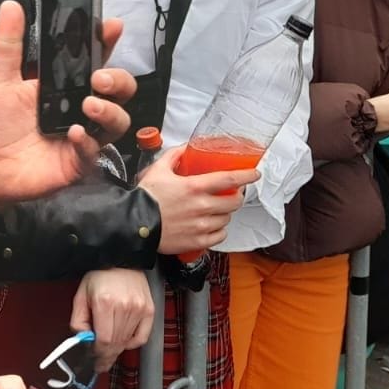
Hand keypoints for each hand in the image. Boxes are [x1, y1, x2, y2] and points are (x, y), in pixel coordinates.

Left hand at [0, 2, 135, 235]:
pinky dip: (89, 141)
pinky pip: (96, 151)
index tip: (113, 26)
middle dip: (118, 78)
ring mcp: (84, 133)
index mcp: (65, 82)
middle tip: (99, 77)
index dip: (108, 41)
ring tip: (89, 105)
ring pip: (118, 120)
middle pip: (120, 88)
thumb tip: (10, 5)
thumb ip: (8, 43)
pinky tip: (75, 133)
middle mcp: (80, 105)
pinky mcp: (78, 161)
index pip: (95, 57)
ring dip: (109, 110)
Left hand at [70, 268, 154, 371]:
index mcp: (105, 303)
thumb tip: (82, 340)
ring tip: (109, 353)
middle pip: (116, 343)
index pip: (104, 340)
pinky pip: (142, 337)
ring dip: (117, 350)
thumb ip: (78, 320)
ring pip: (127, 341)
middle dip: (106, 356)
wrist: (122, 258)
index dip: (98, 353)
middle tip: (100, 363)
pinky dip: (132, 343)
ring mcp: (139, 308)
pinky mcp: (149, 309)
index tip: (93, 359)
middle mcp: (124, 307)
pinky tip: (124, 341)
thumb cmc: (99, 275)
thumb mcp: (81, 295)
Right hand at [136, 146, 255, 254]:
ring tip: (215, 210)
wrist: (134, 225)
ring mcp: (202, 225)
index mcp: (195, 187)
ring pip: (227, 219)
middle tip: (231, 194)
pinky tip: (211, 225)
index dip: (246, 175)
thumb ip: (174, 156)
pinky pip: (220, 236)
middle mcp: (202, 206)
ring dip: (224, 213)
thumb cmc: (145, 198)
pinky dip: (219, 230)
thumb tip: (184, 148)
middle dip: (236, 196)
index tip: (255, 174)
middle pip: (234, 202)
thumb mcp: (158, 170)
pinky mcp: (198, 241)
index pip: (230, 179)